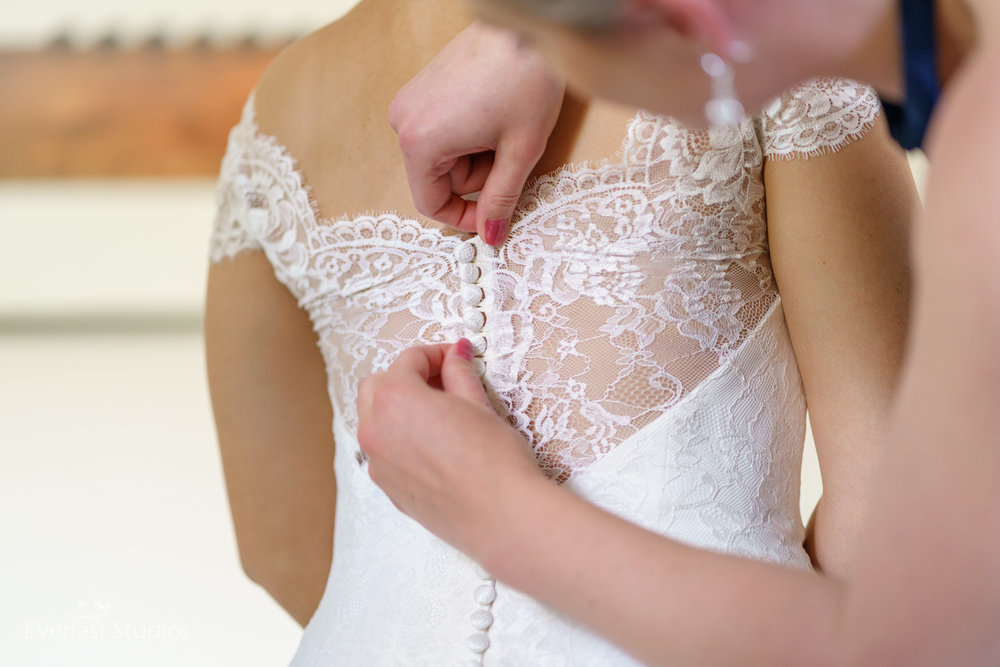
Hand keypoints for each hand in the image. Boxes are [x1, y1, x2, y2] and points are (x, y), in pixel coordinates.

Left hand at [357, 340, 544, 559]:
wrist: (502, 516)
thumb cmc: (494, 462)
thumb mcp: (478, 405)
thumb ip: (459, 374)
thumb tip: (456, 355)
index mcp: (395, 399)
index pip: (409, 360)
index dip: (436, 354)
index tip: (455, 358)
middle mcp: (376, 430)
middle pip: (378, 385)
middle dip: (407, 377)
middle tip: (444, 381)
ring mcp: (378, 463)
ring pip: (374, 420)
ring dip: (398, 408)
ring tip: (439, 414)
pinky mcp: (389, 489)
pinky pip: (383, 452)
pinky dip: (399, 439)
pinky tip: (434, 445)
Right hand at [388, 21, 564, 245]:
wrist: (527, 25)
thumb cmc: (524, 80)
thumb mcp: (519, 151)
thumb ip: (501, 199)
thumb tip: (491, 235)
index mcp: (419, 142)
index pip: (431, 204)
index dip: (465, 217)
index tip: (494, 216)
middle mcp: (403, 121)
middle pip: (440, 179)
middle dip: (479, 176)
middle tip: (511, 151)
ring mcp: (411, 100)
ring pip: (445, 155)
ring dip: (477, 154)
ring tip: (506, 126)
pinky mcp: (423, 86)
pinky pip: (443, 130)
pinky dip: (471, 133)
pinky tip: (495, 113)